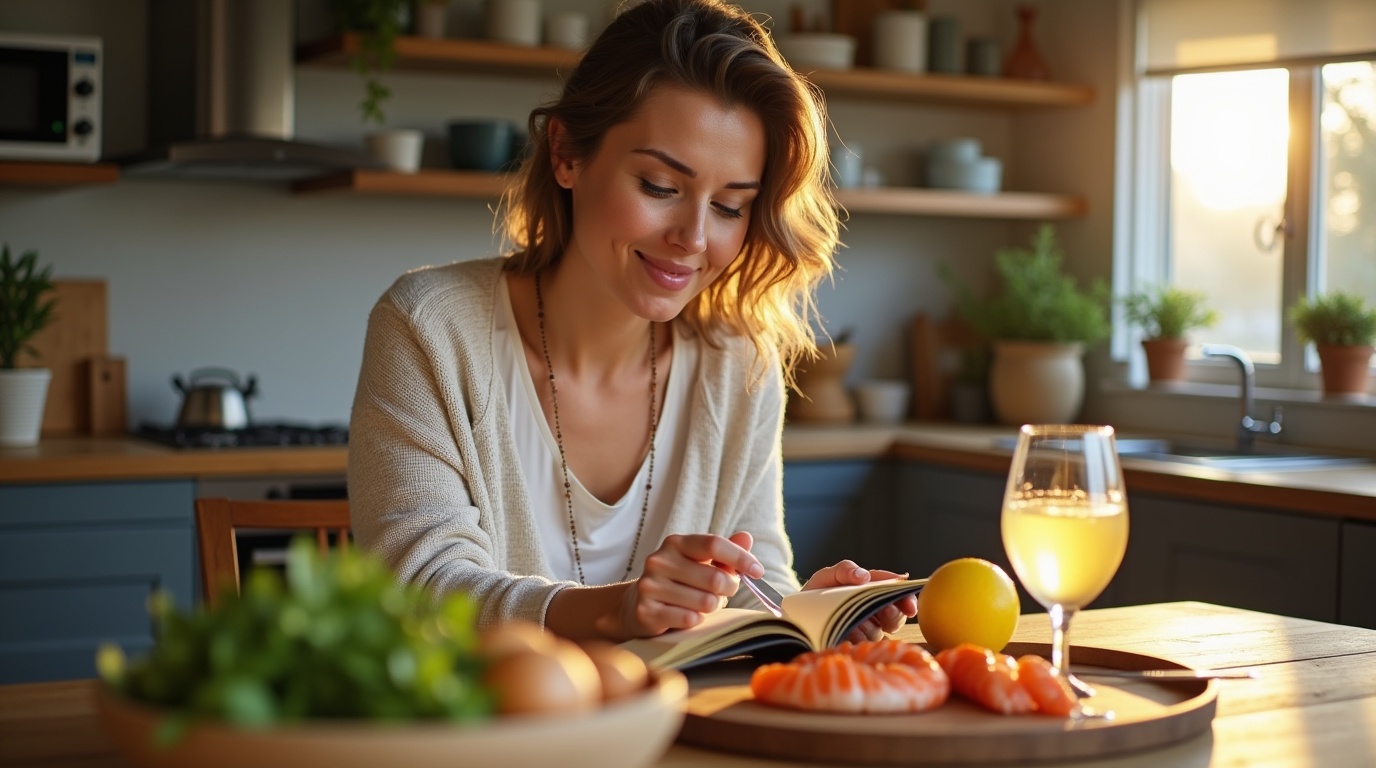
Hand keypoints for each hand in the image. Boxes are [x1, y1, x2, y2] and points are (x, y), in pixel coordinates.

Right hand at [595, 531, 763, 640]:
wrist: (637, 604)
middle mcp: (659, 560)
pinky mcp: (646, 611)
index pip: (714, 544)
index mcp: (676, 543)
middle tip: (723, 593)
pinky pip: (690, 619)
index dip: (741, 558)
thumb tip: (747, 538)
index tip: (758, 572)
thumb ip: (724, 551)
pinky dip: (696, 620)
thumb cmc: (679, 582)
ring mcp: (650, 586)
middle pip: (715, 578)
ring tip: (701, 603)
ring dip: (712, 606)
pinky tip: (686, 615)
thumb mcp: (700, 562)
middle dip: (728, 589)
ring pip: (706, 602)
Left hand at [803, 560, 916, 642]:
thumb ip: (844, 570)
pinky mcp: (856, 644)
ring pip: (881, 631)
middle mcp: (871, 610)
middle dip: (894, 614)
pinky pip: (864, 644)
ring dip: (870, 627)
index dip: (905, 597)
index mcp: (869, 590)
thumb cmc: (814, 593)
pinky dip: (857, 638)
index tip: (909, 605)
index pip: (893, 591)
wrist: (796, 617)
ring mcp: (865, 628)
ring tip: (854, 623)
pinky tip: (846, 634)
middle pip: (895, 614)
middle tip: (886, 614)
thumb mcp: (826, 576)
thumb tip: (864, 575)